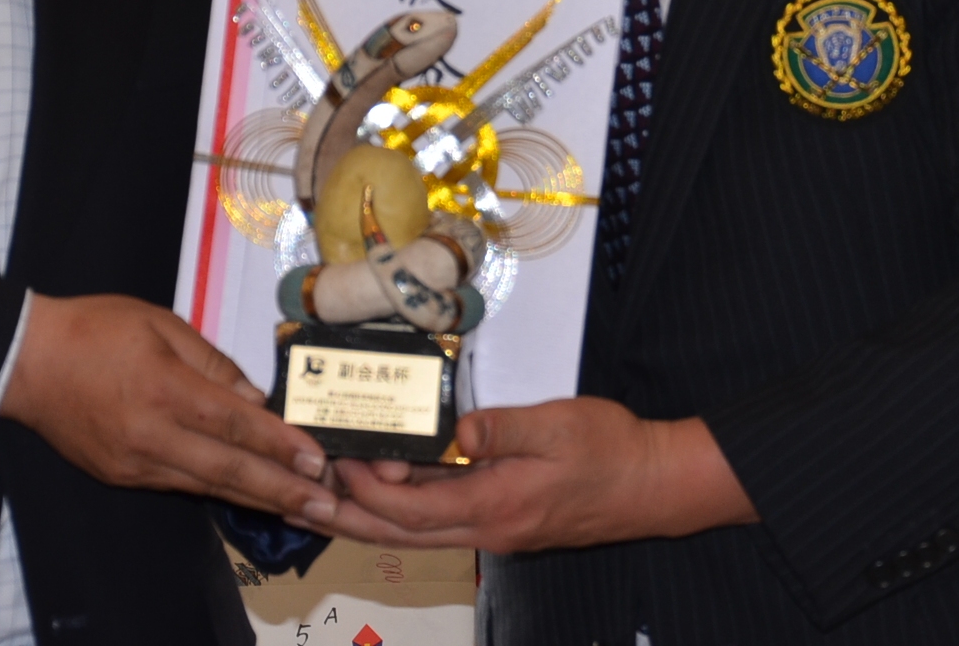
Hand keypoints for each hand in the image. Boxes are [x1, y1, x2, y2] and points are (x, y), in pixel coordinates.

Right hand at [0, 293, 336, 522]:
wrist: (26, 362)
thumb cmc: (93, 330)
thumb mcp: (160, 324)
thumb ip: (214, 364)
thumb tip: (256, 400)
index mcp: (163, 389)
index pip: (235, 425)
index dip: (280, 446)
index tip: (317, 462)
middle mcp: (150, 435)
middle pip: (228, 470)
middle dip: (284, 491)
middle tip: (328, 508)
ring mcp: (135, 463)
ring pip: (208, 486)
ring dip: (260, 500)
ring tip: (304, 511)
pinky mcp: (122, 475)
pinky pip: (182, 485)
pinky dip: (221, 492)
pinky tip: (253, 497)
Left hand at [321, 397, 756, 551]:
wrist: (656, 486)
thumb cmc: (613, 452)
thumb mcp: (559, 425)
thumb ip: (503, 428)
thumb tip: (456, 431)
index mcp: (495, 506)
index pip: (410, 508)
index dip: (367, 489)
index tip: (336, 464)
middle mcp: (488, 529)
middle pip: (400, 534)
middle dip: (347, 520)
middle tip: (301, 503)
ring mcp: (496, 530)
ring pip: (417, 533)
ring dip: (369, 520)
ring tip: (326, 504)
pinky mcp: (505, 521)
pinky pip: (440, 522)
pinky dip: (403, 512)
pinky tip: (386, 494)